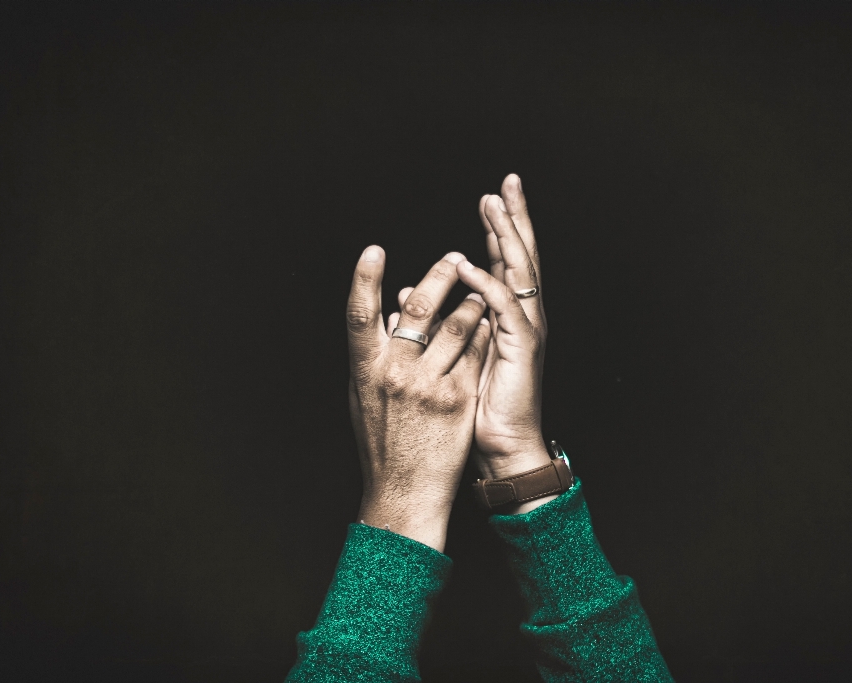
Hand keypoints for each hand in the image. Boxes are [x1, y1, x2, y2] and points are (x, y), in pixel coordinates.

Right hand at [346, 247, 491, 550]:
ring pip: (458, 326)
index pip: (359, 314)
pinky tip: (491, 323)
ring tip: (480, 289)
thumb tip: (390, 313)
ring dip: (471, 300)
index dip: (364, 279)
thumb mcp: (365, 396)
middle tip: (454, 257)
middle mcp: (396, 373)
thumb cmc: (381, 440)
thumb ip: (376, 355)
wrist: (405, 489)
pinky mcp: (459, 398)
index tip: (374, 250)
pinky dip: (484, 333)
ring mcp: (430, 385)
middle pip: (419, 310)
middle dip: (440, 276)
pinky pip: (477, 353)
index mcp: (366, 369)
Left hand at [391, 175, 552, 512]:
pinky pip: (506, 311)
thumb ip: (436, 320)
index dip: (500, 228)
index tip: (491, 196)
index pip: (507, 261)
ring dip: (506, 238)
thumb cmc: (477, 405)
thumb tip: (406, 295)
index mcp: (508, 316)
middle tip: (508, 183)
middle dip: (515, 218)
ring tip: (494, 207)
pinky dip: (489, 286)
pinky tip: (472, 266)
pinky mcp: (522, 351)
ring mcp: (525, 332)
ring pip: (520, 274)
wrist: (502, 446)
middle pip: (523, 256)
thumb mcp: (454, 354)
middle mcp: (523, 317)